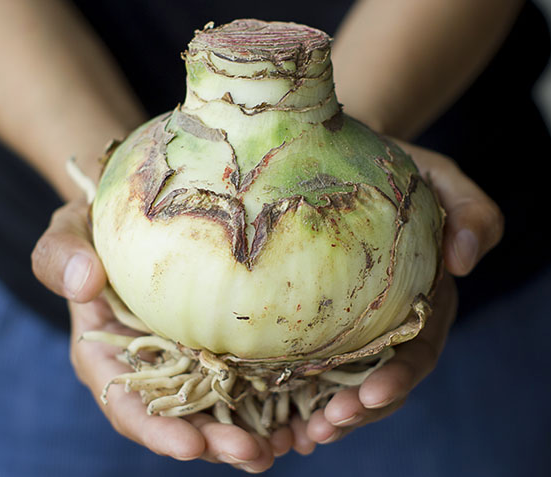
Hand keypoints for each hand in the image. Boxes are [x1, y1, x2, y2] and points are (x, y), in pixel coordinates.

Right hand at [32, 199, 291, 472]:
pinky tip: (295, 411)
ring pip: (217, 404)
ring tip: (283, 444)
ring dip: (248, 430)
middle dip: (215, 441)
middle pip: (181, 416)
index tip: (191, 446)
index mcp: (109, 353)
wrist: (133, 218)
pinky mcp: (217, 340)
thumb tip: (83, 282)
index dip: (157, 430)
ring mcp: (187, 355)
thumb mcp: (69, 234)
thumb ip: (62, 258)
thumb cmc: (95, 226)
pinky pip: (242, 373)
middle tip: (254, 454)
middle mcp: (152, 364)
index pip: (128, 403)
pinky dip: (266, 396)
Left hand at [292, 143, 503, 450]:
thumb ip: (470, 212)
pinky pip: (313, 358)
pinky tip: (280, 412)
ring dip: (330, 412)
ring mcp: (354, 321)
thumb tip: (467, 259)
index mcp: (423, 297)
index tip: (372, 394)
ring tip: (304, 435)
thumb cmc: (398, 169)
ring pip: (347, 379)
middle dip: (359, 408)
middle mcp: (390, 318)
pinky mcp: (320, 316)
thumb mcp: (442, 178)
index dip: (400, 377)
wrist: (345, 156)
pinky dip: (300, 391)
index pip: (418, 347)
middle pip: (380, 376)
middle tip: (328, 427)